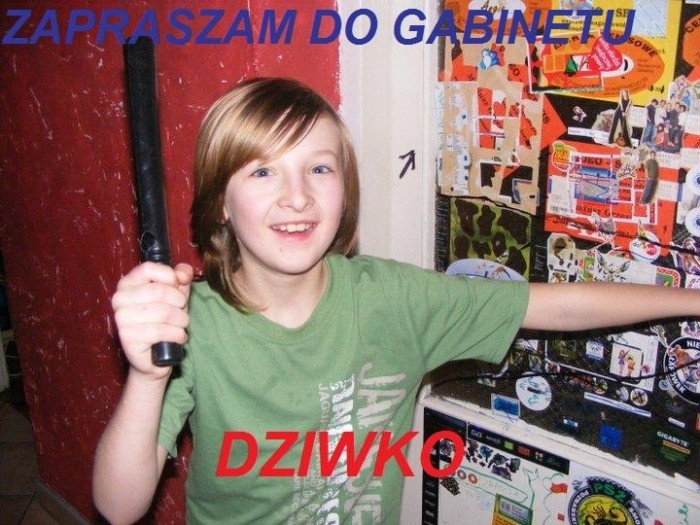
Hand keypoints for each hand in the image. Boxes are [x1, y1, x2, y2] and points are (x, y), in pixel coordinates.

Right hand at [112, 262, 192, 379]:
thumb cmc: (164, 321)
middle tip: (182, 312)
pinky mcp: (127, 337)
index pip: (148, 268)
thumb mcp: (176, 294)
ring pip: (164, 312)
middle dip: (180, 303)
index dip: (170, 276)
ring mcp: (121, 318)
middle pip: (160, 291)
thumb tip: (183, 273)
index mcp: (128, 283)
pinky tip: (179, 337)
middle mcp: (120, 299)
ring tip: (181, 325)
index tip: (177, 287)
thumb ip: (182, 277)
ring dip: (181, 320)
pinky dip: (177, 334)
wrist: (155, 355)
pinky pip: (161, 331)